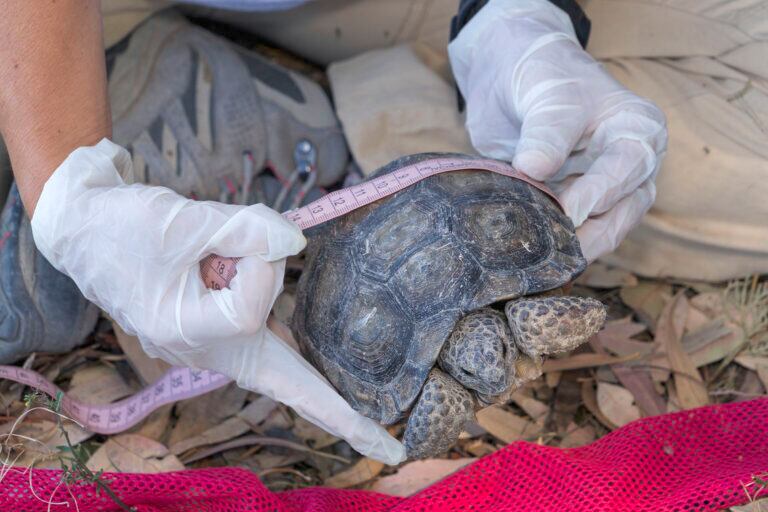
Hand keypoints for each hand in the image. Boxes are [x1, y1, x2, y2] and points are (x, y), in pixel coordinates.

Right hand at [31, 139, 405, 464]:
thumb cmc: (124, 228)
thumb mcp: (184, 221)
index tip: (235, 232)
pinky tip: (232, 274)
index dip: (257, 260)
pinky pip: (262, 320)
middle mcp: (209, 351)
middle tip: (391, 451)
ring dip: (262, 281)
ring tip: (208, 253)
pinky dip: (262, 291)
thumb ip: (247, 230)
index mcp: (190, 335)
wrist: (86, 226)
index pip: (254, 306)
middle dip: (340, 415)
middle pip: (291, 381)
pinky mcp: (221, 325)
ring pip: (276, 327)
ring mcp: (215, 344)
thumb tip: (297, 243)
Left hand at [448, 0, 666, 261]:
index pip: (627, 170)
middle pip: (622, 212)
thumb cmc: (544, 77)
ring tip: (541, 256)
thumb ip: (546, 130)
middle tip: (552, 249)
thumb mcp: (548, 95)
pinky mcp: (574, 207)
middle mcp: (632, 166)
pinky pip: (573, 234)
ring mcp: (604, 191)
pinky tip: (531, 252)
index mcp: (639, 130)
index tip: (564, 214)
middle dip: (588, 232)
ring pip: (601, 231)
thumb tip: (534, 169)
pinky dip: (553, 244)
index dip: (596, 195)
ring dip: (572, 244)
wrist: (513, 80)